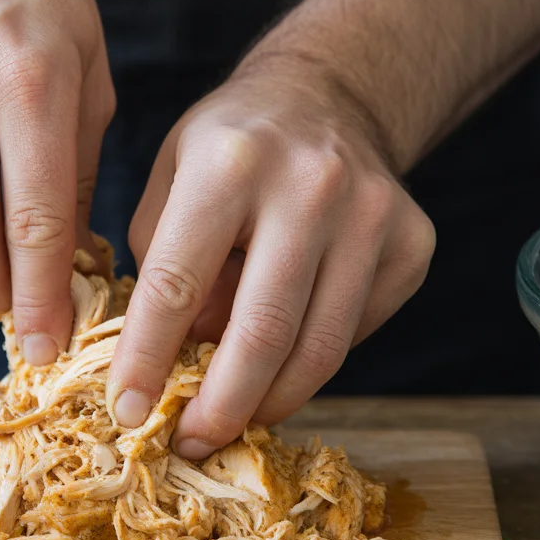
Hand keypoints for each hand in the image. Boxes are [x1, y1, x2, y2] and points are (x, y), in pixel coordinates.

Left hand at [107, 50, 434, 457]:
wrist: (327, 97)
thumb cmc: (230, 147)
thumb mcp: (169, 178)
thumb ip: (161, 263)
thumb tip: (174, 360)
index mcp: (230, 162)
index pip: (177, 284)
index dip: (147, 360)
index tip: (126, 413)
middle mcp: (311, 186)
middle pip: (263, 331)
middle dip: (221, 407)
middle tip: (190, 443)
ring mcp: (373, 215)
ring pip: (320, 348)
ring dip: (269, 401)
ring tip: (232, 421)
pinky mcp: (413, 243)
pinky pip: (355, 333)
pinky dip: (311, 362)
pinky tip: (282, 358)